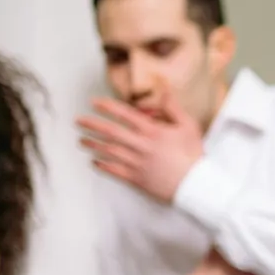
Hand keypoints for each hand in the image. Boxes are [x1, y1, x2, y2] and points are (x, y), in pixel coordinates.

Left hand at [77, 82, 204, 203]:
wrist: (195, 185)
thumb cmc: (193, 156)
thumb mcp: (188, 126)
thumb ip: (173, 107)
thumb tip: (164, 89)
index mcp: (153, 131)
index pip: (125, 115)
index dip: (107, 107)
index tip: (95, 103)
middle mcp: (141, 146)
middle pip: (111, 132)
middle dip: (92, 125)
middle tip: (78, 121)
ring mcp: (137, 163)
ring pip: (109, 151)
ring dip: (93, 144)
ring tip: (81, 140)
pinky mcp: (137, 179)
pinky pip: (114, 171)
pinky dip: (102, 165)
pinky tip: (94, 161)